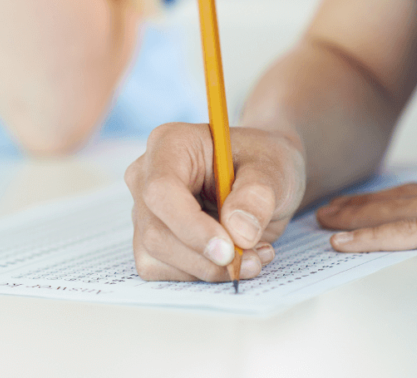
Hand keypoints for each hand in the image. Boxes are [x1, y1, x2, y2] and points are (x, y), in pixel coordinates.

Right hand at [124, 123, 305, 281]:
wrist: (260, 176)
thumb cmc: (261, 162)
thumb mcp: (273, 168)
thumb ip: (257, 196)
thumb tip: (238, 233)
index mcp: (169, 144)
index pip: (161, 190)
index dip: (191, 226)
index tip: (229, 251)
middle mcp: (145, 175)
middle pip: (156, 232)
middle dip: (206, 258)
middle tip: (254, 259)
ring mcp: (143, 209)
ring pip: (156, 256)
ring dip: (208, 269)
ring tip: (252, 253)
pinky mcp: (148, 238)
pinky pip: (161, 270)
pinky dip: (200, 274)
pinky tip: (230, 259)